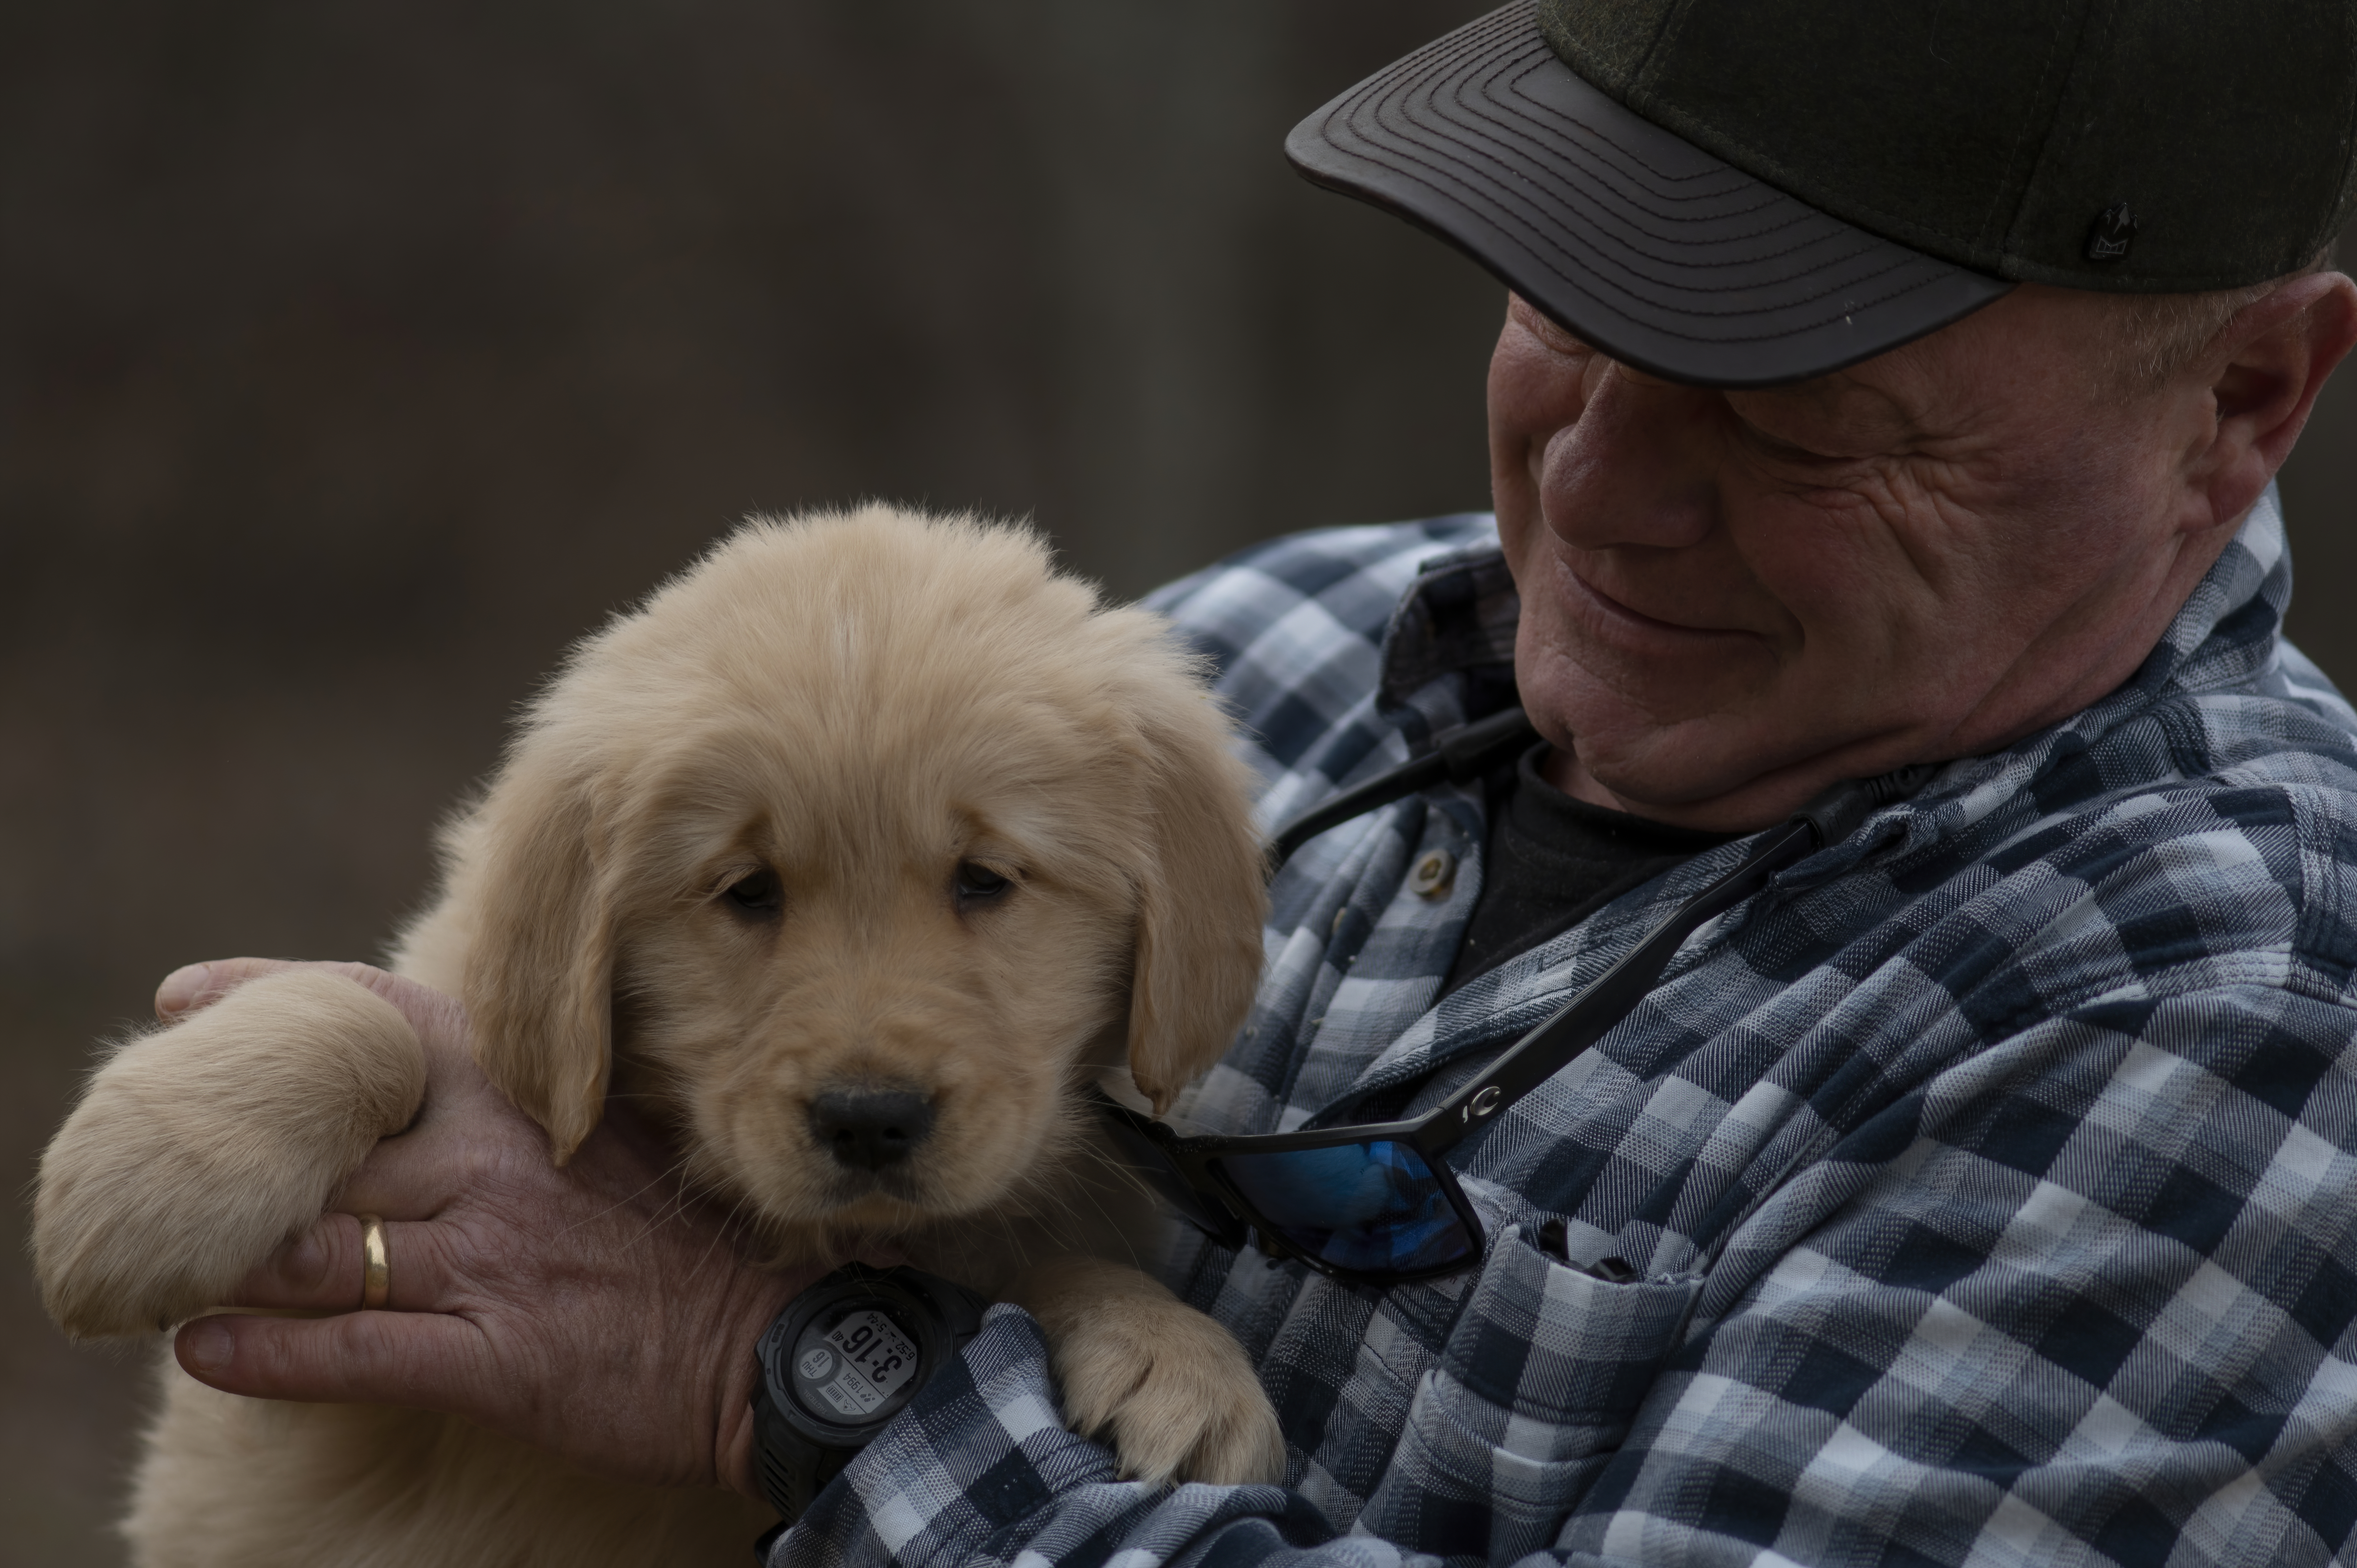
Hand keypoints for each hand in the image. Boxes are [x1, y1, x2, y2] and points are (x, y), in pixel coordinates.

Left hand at [157, 958, 817, 1495]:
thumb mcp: (619, 1130)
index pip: (384, 1022)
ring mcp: (491, 1264)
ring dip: (227, 1256)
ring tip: (158, 1257)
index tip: (186, 998)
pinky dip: (266, 1355)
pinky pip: (355, 1352)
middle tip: (143, 1155)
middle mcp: (495, 1170)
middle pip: (324, 1141)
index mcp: (525, 1103)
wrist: (778, 1341)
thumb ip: (526, 1098)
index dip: (277, 1002)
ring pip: (321, 1247)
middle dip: (223, 1149)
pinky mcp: (494, 1358)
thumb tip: (431, 1075)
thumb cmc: (694, 1238)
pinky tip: (199, 1351)